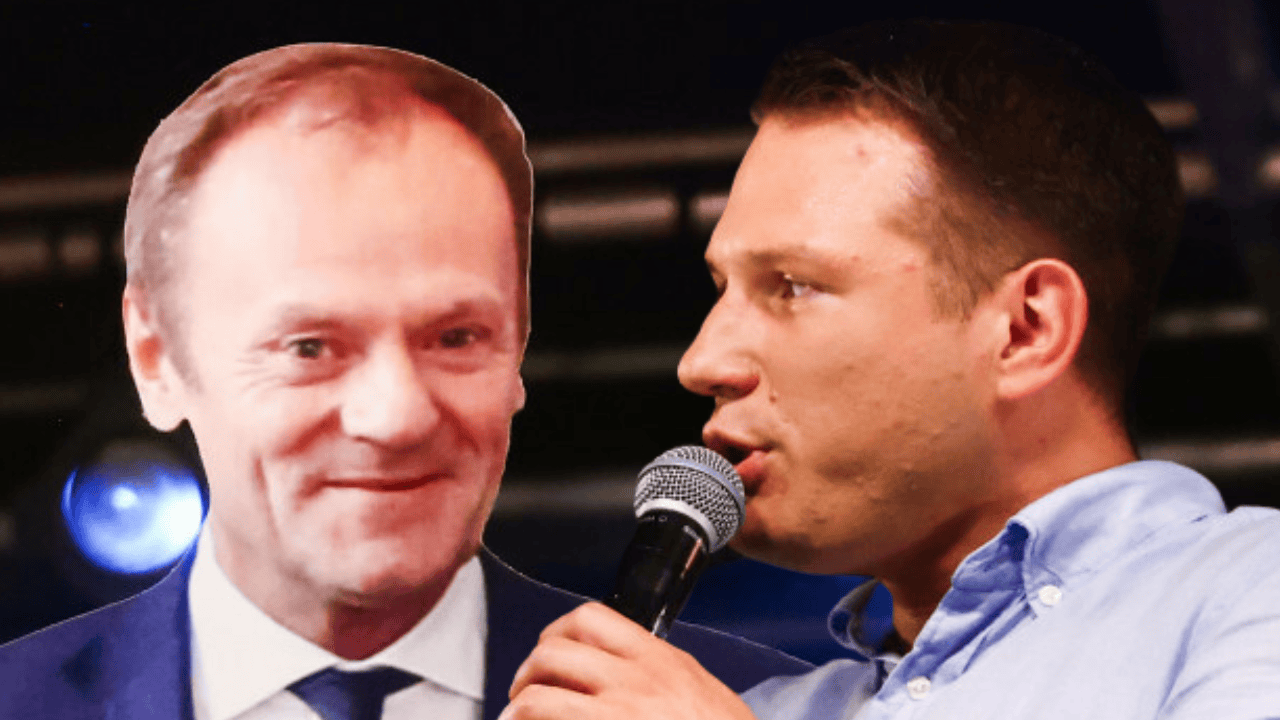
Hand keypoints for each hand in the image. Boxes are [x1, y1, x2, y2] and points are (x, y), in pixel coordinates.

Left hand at [504, 602, 758, 719]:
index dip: (558, 635)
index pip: (590, 620)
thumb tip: (618, 674)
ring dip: (518, 711)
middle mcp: (636, 684)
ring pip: (536, 698)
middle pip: (552, 654)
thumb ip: (662, 677)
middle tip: (526, 694)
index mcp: (662, 662)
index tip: (552, 655)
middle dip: (529, 673)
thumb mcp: (702, 693)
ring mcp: (616, 718)